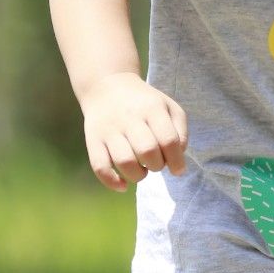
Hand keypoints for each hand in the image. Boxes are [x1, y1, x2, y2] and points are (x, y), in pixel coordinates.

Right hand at [81, 72, 188, 190]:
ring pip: (124, 161)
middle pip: (147, 151)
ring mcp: (109, 129)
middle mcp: (129, 118)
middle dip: (157, 165)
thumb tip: (177, 160)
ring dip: (138, 175)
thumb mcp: (168, 107)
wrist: (107, 86)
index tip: (178, 169)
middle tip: (156, 162)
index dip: (177, 160)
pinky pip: (99, 166)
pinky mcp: (93, 140)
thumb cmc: (145, 103)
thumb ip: (180, 132)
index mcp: (152, 108)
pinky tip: (123, 186)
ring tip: (142, 170)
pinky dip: (112, 182)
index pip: (168, 140)